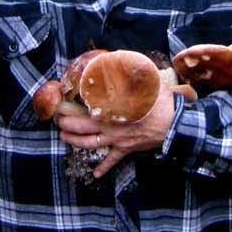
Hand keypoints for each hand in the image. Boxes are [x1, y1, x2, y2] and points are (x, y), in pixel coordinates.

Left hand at [55, 83, 175, 178]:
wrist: (173, 125)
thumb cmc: (158, 103)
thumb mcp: (144, 82)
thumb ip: (130, 71)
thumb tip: (121, 56)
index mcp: (110, 111)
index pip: (83, 111)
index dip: (69, 109)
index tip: (60, 105)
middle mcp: (109, 127)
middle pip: (81, 129)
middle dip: (66, 125)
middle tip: (58, 121)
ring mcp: (117, 140)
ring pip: (90, 144)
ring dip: (76, 142)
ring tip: (65, 138)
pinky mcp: (126, 149)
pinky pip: (112, 161)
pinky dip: (103, 168)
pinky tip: (96, 175)